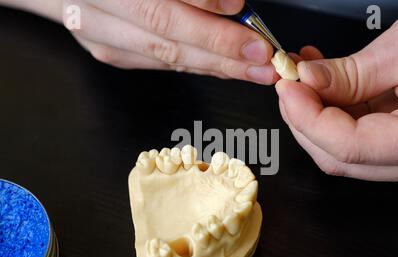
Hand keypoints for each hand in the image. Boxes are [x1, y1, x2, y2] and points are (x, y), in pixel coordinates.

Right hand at [62, 0, 275, 83]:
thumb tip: (230, 2)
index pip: (161, 2)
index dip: (203, 2)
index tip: (240, 9)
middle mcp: (96, 9)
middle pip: (167, 33)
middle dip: (220, 47)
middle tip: (261, 56)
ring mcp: (100, 36)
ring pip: (166, 56)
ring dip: (216, 65)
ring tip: (253, 70)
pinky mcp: (110, 54)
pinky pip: (162, 64)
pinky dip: (198, 66)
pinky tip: (225, 68)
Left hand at [276, 0, 397, 185]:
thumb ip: (353, 72)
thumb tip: (307, 81)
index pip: (347, 146)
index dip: (307, 118)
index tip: (287, 87)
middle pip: (338, 156)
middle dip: (304, 118)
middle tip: (289, 81)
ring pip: (341, 151)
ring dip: (314, 116)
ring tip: (303, 77)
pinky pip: (355, 139)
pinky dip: (332, 114)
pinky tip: (323, 85)